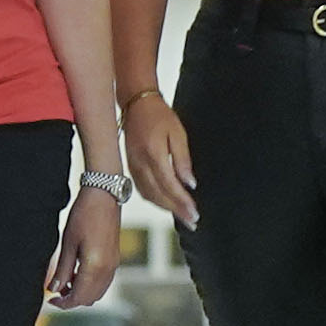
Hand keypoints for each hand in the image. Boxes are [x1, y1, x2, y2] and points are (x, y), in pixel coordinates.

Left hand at [44, 179, 125, 310]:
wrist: (104, 196)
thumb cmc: (84, 215)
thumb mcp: (68, 243)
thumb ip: (63, 269)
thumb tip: (54, 288)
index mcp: (95, 267)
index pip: (79, 297)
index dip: (64, 303)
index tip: (51, 299)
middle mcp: (108, 269)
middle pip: (90, 298)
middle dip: (72, 300)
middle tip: (55, 292)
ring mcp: (114, 265)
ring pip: (98, 292)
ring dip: (82, 292)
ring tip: (65, 281)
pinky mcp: (115, 259)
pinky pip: (103, 282)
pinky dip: (90, 284)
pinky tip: (77, 273)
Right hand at [123, 88, 200, 231]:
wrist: (136, 104)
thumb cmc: (159, 115)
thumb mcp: (178, 133)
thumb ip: (183, 159)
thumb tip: (189, 183)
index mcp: (153, 154)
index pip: (170, 186)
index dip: (182, 202)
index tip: (194, 213)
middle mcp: (141, 164)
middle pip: (159, 195)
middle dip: (177, 210)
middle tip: (192, 221)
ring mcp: (133, 167)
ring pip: (150, 196)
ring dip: (166, 208)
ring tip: (182, 215)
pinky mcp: (131, 167)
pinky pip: (143, 190)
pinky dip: (156, 200)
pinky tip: (166, 203)